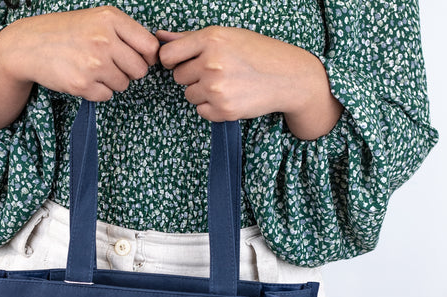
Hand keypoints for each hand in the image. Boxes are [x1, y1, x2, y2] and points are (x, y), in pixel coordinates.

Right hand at [5, 7, 159, 100]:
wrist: (29, 45)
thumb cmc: (67, 32)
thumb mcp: (97, 19)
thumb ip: (125, 33)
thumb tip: (154, 55)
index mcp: (110, 19)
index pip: (149, 47)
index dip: (147, 57)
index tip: (138, 58)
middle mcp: (104, 40)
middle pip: (140, 70)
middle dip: (129, 71)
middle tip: (112, 65)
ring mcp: (93, 64)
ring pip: (124, 84)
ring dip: (113, 81)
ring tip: (93, 69)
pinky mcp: (83, 85)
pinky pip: (107, 96)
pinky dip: (98, 91)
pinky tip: (84, 78)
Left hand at [156, 27, 341, 138]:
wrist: (287, 77)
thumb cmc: (256, 53)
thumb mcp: (225, 37)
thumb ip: (189, 39)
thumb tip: (159, 37)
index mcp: (211, 39)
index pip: (169, 55)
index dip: (172, 61)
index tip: (180, 63)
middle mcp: (212, 63)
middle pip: (179, 77)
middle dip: (192, 75)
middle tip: (216, 71)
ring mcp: (217, 88)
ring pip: (189, 95)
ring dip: (202, 92)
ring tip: (225, 83)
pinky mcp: (223, 110)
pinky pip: (201, 111)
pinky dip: (211, 107)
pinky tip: (229, 96)